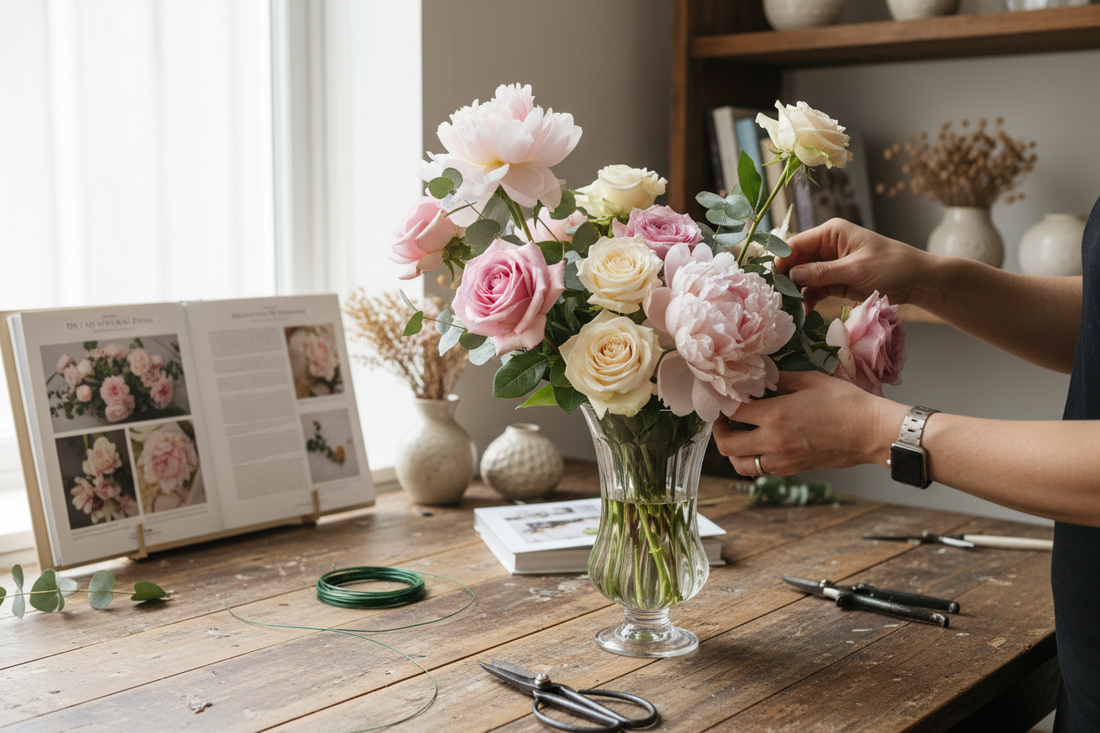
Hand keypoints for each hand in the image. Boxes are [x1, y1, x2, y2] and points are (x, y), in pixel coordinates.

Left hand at [712, 371, 908, 476]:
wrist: (872, 432)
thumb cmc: (846, 403)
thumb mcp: (810, 380)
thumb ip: (780, 379)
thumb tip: (762, 377)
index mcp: (774, 416)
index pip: (731, 413)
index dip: (722, 404)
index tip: (724, 397)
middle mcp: (772, 442)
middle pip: (726, 446)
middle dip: (719, 431)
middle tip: (724, 420)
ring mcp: (782, 460)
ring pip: (740, 465)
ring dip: (734, 451)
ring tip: (740, 435)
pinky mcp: (793, 469)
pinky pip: (761, 470)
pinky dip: (753, 459)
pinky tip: (761, 444)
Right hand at [776, 218, 930, 311]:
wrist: (918, 280)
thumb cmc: (891, 266)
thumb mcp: (855, 269)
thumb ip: (822, 272)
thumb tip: (791, 275)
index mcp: (830, 233)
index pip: (795, 244)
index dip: (781, 261)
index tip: (770, 282)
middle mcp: (825, 246)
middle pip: (794, 262)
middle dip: (784, 279)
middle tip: (775, 301)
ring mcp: (829, 264)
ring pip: (801, 278)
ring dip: (794, 293)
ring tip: (786, 310)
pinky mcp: (834, 281)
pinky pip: (813, 290)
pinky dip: (806, 301)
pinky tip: (801, 314)